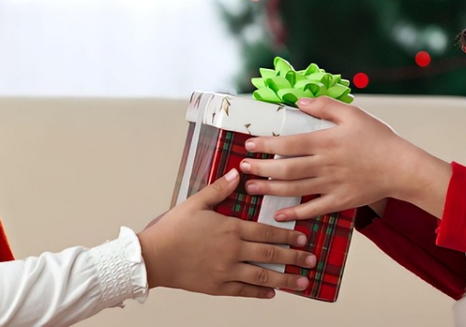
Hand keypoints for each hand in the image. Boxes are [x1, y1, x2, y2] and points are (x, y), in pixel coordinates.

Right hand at [138, 169, 316, 298]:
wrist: (154, 257)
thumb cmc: (172, 230)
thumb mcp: (195, 203)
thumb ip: (218, 190)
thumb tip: (236, 174)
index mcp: (231, 228)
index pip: (267, 232)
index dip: (287, 235)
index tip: (302, 237)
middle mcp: (233, 251)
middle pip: (271, 255)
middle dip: (294, 257)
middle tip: (311, 260)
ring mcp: (226, 271)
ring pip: (262, 276)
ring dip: (285, 279)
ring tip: (302, 282)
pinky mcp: (217, 287)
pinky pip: (244, 291)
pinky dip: (260, 292)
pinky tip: (271, 292)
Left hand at [240, 97, 451, 219]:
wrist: (402, 167)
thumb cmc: (379, 139)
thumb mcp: (353, 114)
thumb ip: (324, 106)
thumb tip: (299, 102)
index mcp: (325, 141)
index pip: (288, 143)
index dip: (265, 145)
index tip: (249, 144)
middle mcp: (324, 164)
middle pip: (285, 168)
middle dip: (260, 168)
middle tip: (243, 167)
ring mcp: (331, 184)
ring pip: (293, 188)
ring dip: (269, 189)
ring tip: (251, 188)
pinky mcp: (339, 201)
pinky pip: (312, 209)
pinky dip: (294, 212)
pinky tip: (278, 213)